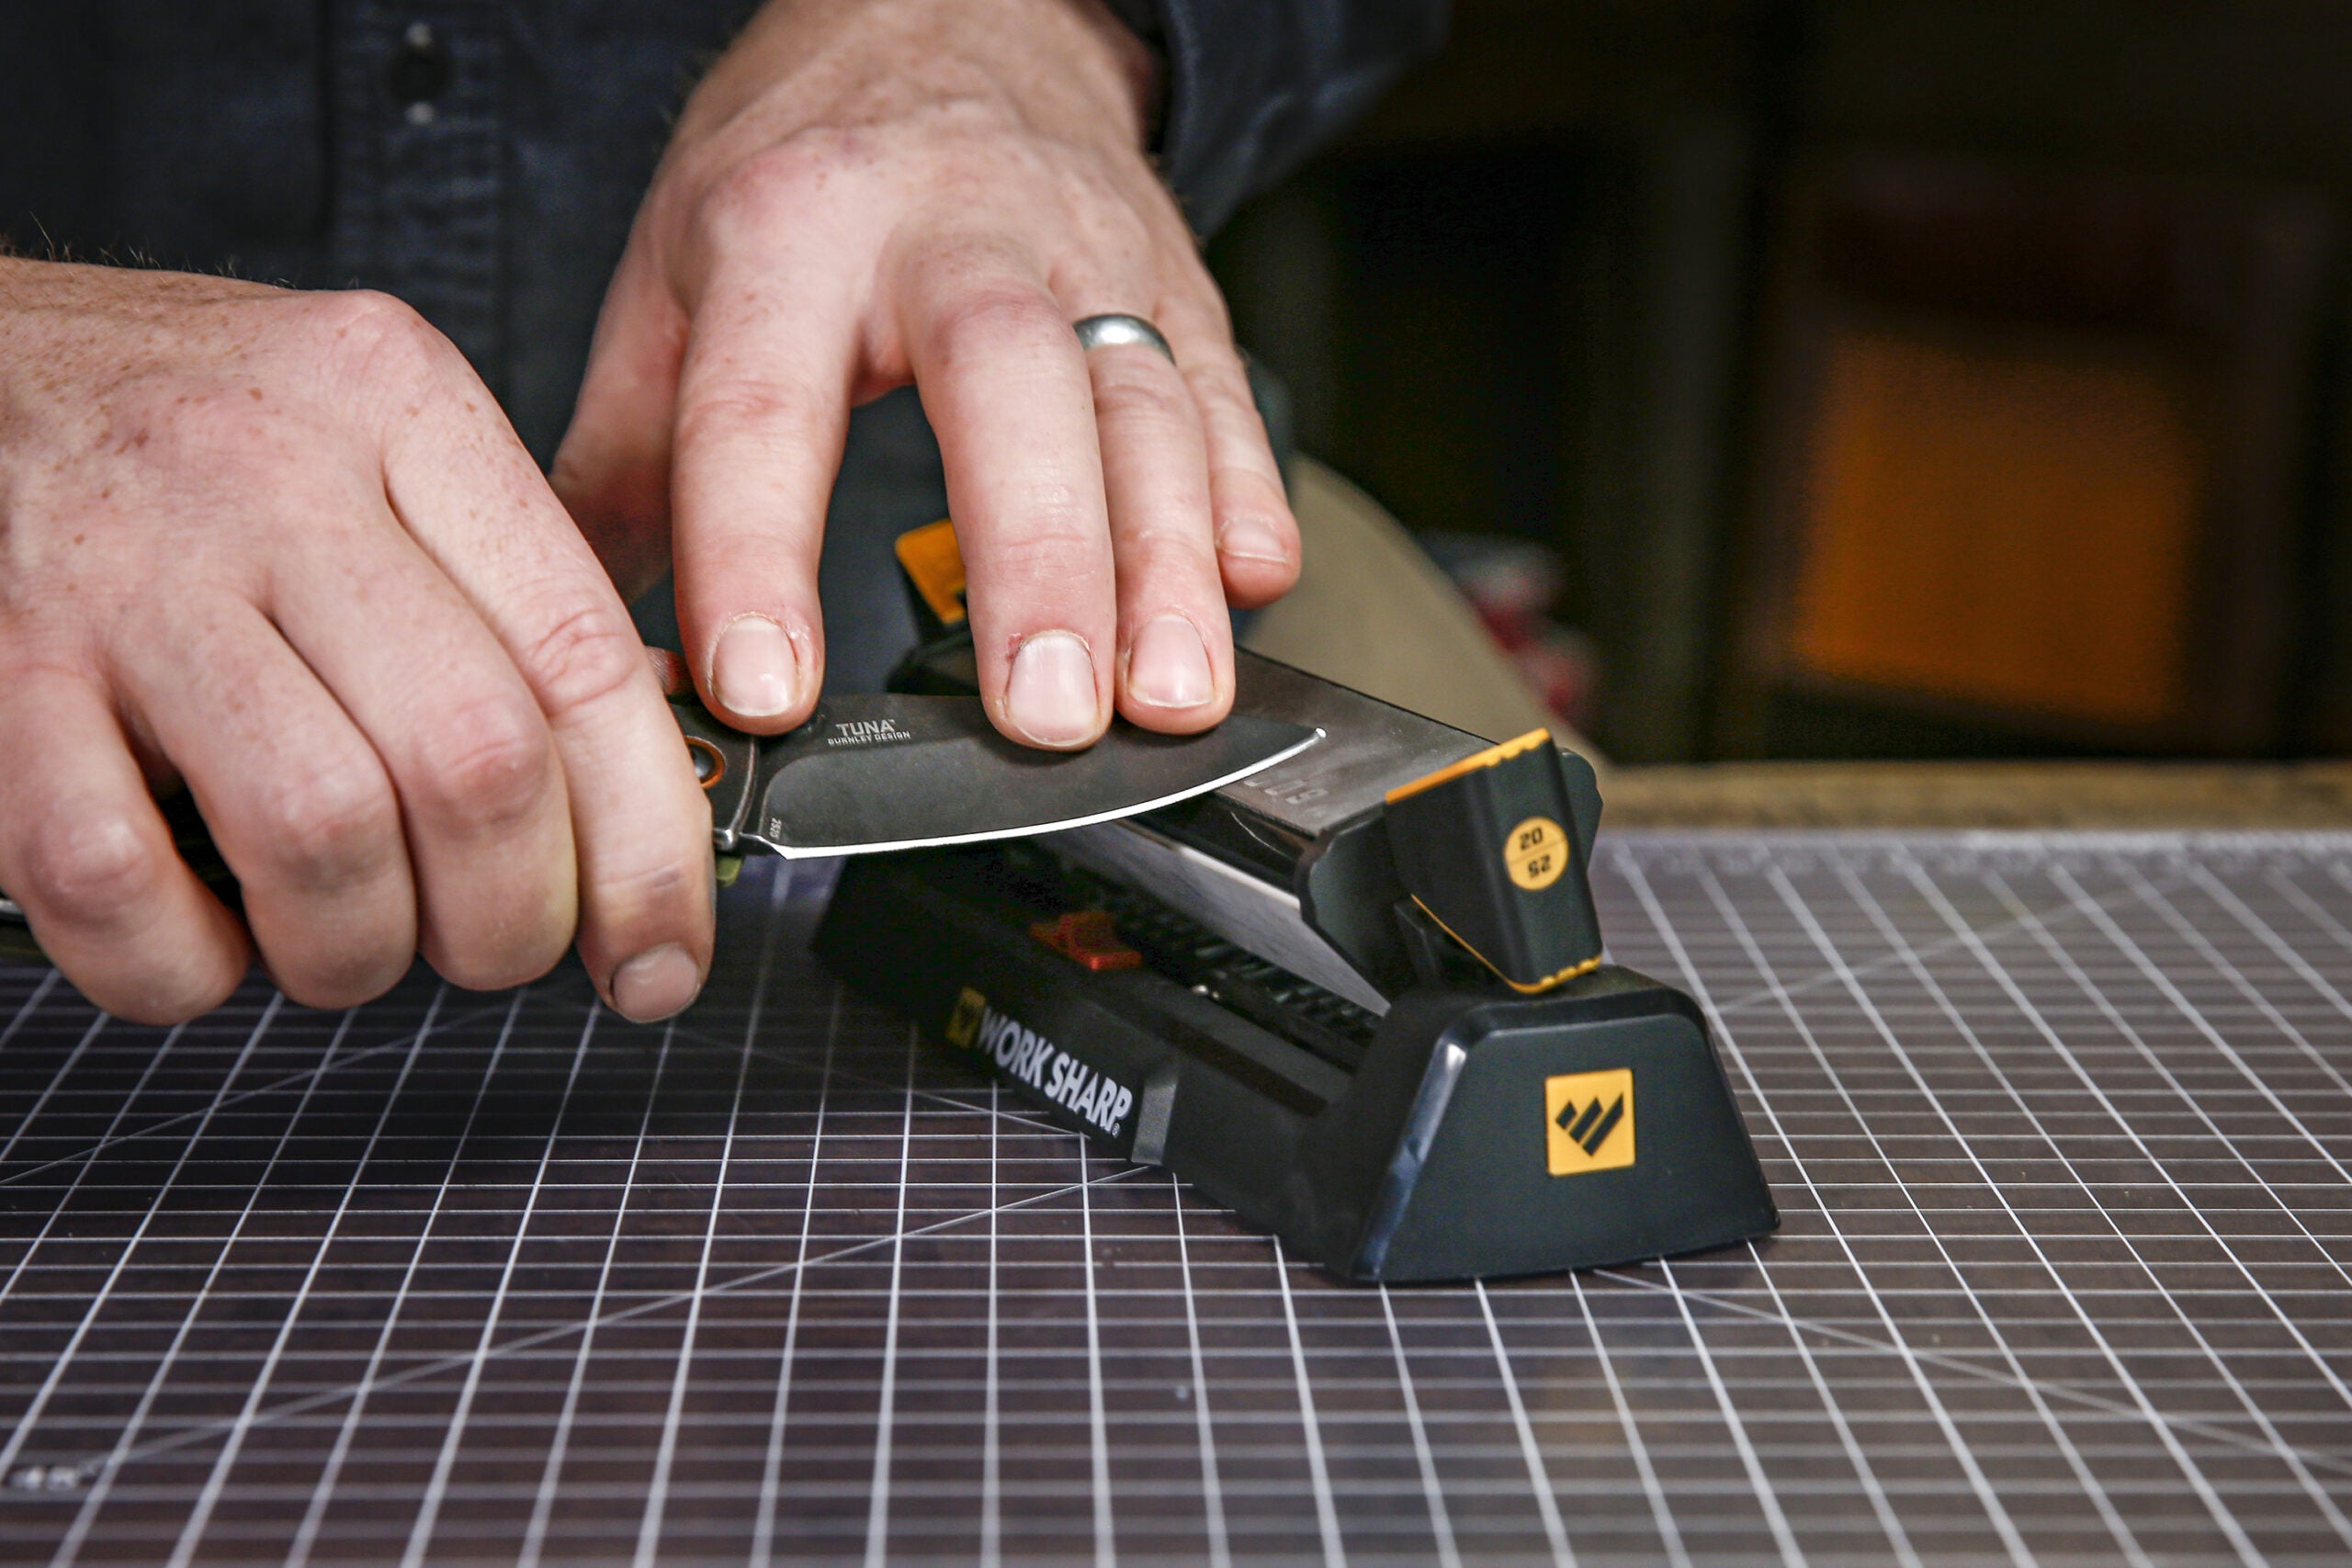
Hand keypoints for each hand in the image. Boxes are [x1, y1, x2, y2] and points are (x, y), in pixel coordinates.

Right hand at [0, 262, 713, 1023]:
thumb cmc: (179, 437)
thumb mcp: (368, 443)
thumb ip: (504, 594)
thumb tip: (642, 803)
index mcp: (399, 408)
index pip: (587, 659)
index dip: (651, 848)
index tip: (663, 956)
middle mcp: (272, 476)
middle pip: (477, 761)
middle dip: (511, 919)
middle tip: (486, 945)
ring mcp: (122, 571)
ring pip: (322, 833)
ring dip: (356, 950)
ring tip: (341, 938)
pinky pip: (116, 880)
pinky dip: (179, 962)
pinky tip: (197, 932)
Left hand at [554, 0, 1300, 749]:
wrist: (954, 11)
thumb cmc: (805, 157)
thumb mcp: (673, 272)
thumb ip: (627, 458)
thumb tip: (587, 636)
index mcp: (788, 228)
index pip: (763, 409)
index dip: (757, 557)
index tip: (764, 690)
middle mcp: (950, 228)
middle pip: (1004, 387)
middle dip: (1036, 561)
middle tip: (1042, 715)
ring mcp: (1083, 251)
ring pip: (1141, 403)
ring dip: (1164, 561)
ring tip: (1167, 698)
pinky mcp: (1177, 280)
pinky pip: (1223, 388)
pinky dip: (1249, 493)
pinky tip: (1250, 587)